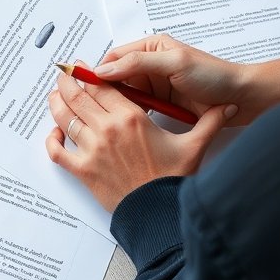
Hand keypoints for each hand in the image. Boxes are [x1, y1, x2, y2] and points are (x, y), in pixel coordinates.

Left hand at [46, 71, 233, 210]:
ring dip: (56, 103)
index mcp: (131, 118)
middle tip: (63, 73)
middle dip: (67, 81)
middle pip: (78, 96)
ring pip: (64, 118)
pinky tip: (53, 133)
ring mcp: (91, 149)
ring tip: (54, 94)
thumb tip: (228, 107)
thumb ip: (210, 122)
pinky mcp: (82, 170)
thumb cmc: (172, 179)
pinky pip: (57, 151)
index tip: (83, 66)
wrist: (158, 212)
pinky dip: (51, 140)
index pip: (103, 86)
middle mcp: (107, 129)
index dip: (90, 74)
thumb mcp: (194, 146)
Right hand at [93, 34, 279, 126]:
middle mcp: (151, 65)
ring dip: (115, 105)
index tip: (83, 84)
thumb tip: (105, 70)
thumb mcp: (175, 63)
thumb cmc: (215, 76)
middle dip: (102, 90)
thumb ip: (139, 64)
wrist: (243, 98)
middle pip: (116, 77)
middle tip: (87, 105)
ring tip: (100, 117)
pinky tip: (122, 125)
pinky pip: (137, 109)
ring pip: (124, 95)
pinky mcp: (161, 105)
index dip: (98, 71)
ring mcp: (156, 86)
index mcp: (152, 48)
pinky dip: (129, 115)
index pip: (115, 58)